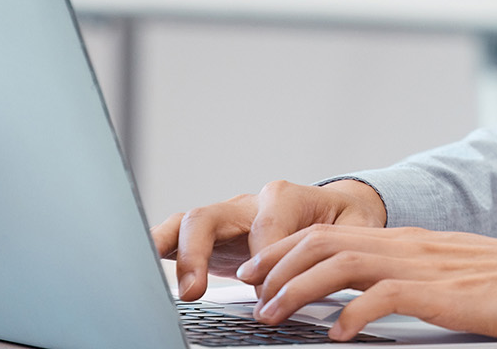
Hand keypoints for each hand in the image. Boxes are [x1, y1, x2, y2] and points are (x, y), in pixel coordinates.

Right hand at [150, 179, 387, 300]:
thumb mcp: (354, 231)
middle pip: (210, 217)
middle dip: (198, 253)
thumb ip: (338, 250)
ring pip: (187, 223)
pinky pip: (177, 234)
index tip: (269, 298)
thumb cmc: (343, 223)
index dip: (263, 264)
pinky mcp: (213, 233)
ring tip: (169, 287)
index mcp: (284, 197)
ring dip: (173, 254)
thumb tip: (319, 280)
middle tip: (196, 292)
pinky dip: (158, 248)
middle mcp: (249, 203)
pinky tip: (141, 266)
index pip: (263, 227)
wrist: (336, 210)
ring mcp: (227, 216)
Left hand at [238, 224, 496, 341]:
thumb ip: (407, 281)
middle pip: (324, 240)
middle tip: (250, 293)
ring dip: (299, 289)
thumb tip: (364, 303)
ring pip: (343, 263)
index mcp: (408, 241)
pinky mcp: (443, 292)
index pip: (331, 232)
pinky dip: (352, 313)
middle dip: (278, 265)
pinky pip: (385, 296)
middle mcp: (409, 245)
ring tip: (275, 315)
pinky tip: (336, 335)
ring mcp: (425, 265)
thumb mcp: (448, 277)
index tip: (257, 273)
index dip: (286, 250)